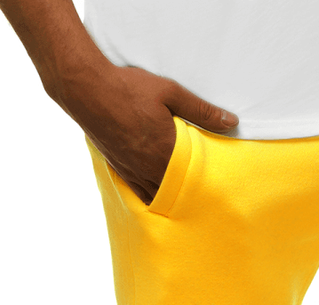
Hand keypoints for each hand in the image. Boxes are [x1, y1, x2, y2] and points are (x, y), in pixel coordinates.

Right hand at [53, 63, 238, 203]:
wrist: (87, 90)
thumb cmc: (128, 89)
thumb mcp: (171, 93)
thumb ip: (202, 111)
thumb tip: (232, 122)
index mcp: (166, 151)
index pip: (193, 177)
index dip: (206, 185)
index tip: (218, 189)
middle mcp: (150, 167)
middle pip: (177, 191)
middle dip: (190, 195)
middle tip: (206, 200)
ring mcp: (133, 171)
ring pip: (158, 195)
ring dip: (172, 198)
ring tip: (186, 201)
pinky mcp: (120, 169)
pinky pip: (140, 192)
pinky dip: (152, 197)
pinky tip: (160, 195)